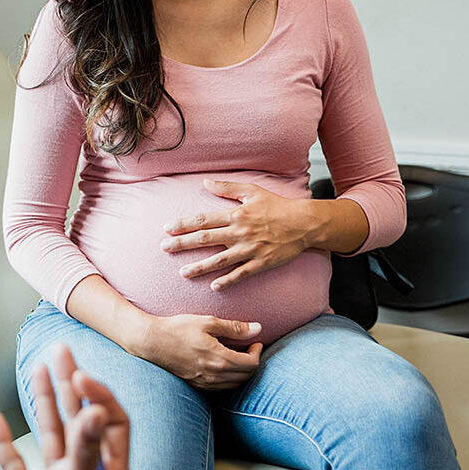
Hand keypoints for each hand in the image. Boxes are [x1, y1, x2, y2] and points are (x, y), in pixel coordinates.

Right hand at [0, 344, 129, 469]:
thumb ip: (86, 450)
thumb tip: (96, 410)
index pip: (112, 421)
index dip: (97, 394)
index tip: (79, 374)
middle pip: (80, 417)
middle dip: (69, 380)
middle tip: (62, 350)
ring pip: (51, 434)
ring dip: (43, 400)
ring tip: (39, 368)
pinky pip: (15, 464)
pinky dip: (3, 442)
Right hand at [128, 314, 262, 390]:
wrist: (152, 342)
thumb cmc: (178, 328)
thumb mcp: (207, 322)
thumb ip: (234, 327)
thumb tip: (258, 328)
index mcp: (220, 359)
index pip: (251, 364)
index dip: (257, 352)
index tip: (255, 342)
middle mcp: (214, 375)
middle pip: (246, 376)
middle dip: (252, 362)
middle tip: (249, 348)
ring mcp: (205, 383)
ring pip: (235, 384)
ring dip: (241, 372)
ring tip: (238, 355)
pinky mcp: (196, 385)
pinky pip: (221, 387)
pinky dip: (229, 378)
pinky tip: (223, 365)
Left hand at [160, 179, 316, 290]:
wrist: (304, 223)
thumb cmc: (277, 206)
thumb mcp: (252, 191)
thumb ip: (227, 187)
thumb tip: (205, 182)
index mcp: (235, 215)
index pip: (203, 220)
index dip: (183, 224)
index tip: (167, 228)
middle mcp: (239, 232)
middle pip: (205, 239)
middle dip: (182, 244)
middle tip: (164, 248)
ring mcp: (250, 249)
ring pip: (219, 260)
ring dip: (200, 267)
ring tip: (183, 273)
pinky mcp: (261, 263)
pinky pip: (241, 274)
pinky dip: (227, 281)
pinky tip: (213, 287)